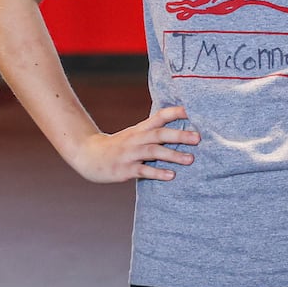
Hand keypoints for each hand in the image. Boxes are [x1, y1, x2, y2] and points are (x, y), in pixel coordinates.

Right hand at [59, 105, 198, 182]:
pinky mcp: (125, 169)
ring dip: (173, 155)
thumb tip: (181, 128)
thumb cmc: (119, 146)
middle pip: (159, 134)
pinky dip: (157, 173)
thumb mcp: (135, 134)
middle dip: (179, 135)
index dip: (176, 112)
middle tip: (199, 138)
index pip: (160, 116)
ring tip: (191, 159)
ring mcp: (130, 154)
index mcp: (140, 129)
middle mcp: (136, 139)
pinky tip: (171, 176)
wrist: (89, 156)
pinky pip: (143, 170)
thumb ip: (154, 131)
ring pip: (153, 152)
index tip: (194, 110)